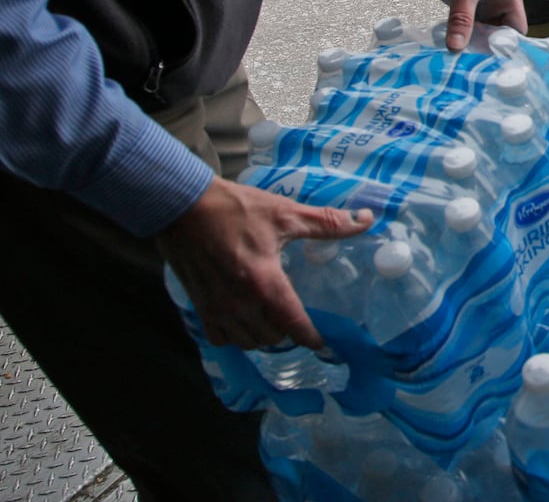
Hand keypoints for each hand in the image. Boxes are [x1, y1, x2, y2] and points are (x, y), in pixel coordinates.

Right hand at [155, 176, 372, 349]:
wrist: (183, 206)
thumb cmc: (235, 208)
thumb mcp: (284, 213)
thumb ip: (327, 222)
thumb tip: (365, 220)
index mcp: (263, 282)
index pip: (293, 324)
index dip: (311, 337)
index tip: (323, 343)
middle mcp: (239, 303)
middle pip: (272, 337)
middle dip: (288, 330)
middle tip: (296, 315)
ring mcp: (216, 308)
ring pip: (247, 341)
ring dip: (262, 335)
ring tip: (272, 318)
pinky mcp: (199, 305)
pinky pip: (221, 337)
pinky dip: (235, 335)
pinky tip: (243, 318)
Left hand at [400, 0, 526, 49]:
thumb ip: (461, 20)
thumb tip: (457, 48)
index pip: (517, 29)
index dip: (507, 45)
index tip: (492, 61)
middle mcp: (501, 1)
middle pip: (502, 34)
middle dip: (489, 48)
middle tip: (474, 63)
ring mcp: (484, 5)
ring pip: (486, 33)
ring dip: (475, 44)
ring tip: (463, 58)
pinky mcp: (469, 7)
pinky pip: (472, 29)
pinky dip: (464, 38)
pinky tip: (454, 46)